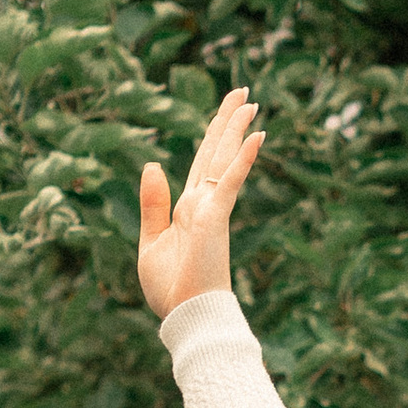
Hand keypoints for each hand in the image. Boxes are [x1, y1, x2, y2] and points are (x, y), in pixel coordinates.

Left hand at [138, 91, 267, 320]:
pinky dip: (242, 158)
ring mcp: (211, 208)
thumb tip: (153, 164)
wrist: (184, 315)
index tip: (225, 113)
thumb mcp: (151, 241)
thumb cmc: (170, 289)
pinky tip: (256, 135)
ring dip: (235, 128)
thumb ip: (153, 203)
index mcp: (187, 208)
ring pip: (223, 159)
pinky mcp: (215, 217)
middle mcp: (203, 203)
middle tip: (242, 92)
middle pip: (215, 152)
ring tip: (249, 100)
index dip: (212, 137)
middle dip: (227, 121)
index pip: (201, 163)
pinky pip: (230, 181)